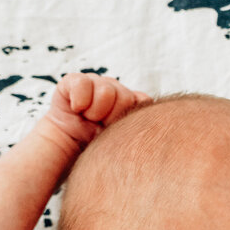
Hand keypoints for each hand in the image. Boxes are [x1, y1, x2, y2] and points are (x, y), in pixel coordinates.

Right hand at [36, 73, 151, 151]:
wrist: (67, 148)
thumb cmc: (97, 148)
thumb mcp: (123, 142)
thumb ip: (142, 129)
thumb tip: (163, 126)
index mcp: (130, 102)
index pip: (143, 101)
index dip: (130, 118)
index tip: (120, 132)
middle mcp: (115, 89)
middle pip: (126, 97)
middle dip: (112, 117)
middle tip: (101, 126)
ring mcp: (95, 82)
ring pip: (106, 91)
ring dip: (96, 112)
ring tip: (89, 119)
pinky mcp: (73, 80)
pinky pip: (83, 83)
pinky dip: (80, 101)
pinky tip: (76, 110)